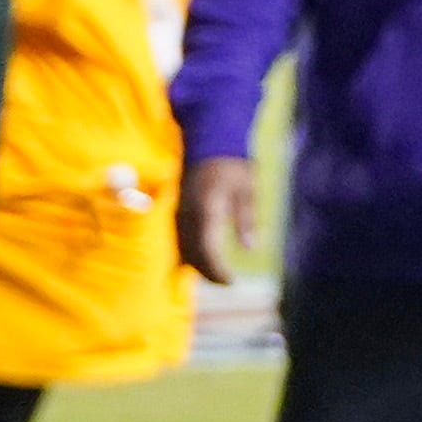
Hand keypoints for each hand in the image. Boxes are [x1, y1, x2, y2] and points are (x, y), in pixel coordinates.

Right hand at [177, 154, 258, 284]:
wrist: (206, 140)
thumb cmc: (231, 164)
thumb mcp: (246, 189)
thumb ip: (246, 218)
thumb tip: (250, 247)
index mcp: (206, 210)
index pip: (206, 250)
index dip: (216, 270)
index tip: (231, 281)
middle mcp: (186, 215)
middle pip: (190, 254)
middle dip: (207, 272)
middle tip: (225, 280)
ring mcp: (175, 212)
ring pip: (179, 248)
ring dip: (194, 264)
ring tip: (214, 272)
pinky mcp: (171, 210)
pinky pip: (174, 238)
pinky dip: (185, 251)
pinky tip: (196, 258)